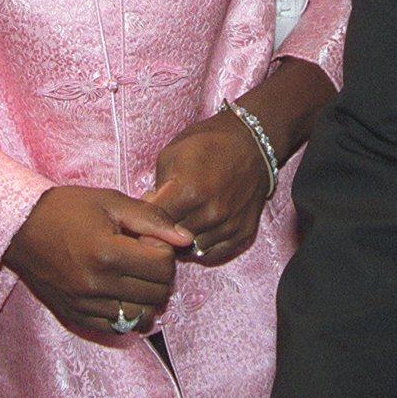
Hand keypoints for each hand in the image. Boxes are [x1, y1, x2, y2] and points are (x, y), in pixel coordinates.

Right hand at [4, 186, 191, 335]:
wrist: (19, 228)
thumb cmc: (66, 209)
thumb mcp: (111, 202)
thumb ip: (152, 219)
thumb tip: (186, 239)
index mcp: (107, 252)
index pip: (163, 267)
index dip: (165, 251)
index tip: (150, 241)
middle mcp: (96, 284)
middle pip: (156, 294)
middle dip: (160, 275)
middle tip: (145, 257)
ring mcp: (84, 304)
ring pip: (140, 316)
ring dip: (146, 297)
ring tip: (133, 275)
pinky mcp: (75, 316)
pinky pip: (116, 326)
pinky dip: (126, 312)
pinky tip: (118, 291)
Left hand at [147, 109, 271, 262]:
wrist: (252, 144)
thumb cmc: (208, 143)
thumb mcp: (172, 153)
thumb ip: (156, 186)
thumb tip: (149, 211)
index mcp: (188, 191)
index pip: (154, 222)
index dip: (145, 218)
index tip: (146, 211)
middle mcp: (210, 213)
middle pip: (172, 239)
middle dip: (162, 230)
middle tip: (164, 216)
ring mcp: (228, 226)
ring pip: (191, 250)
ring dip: (182, 241)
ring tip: (182, 221)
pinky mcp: (243, 234)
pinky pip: (213, 254)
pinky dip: (202, 245)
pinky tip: (199, 228)